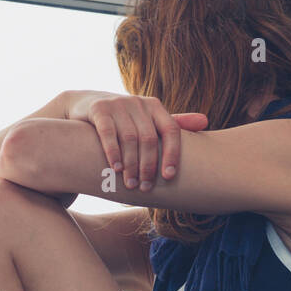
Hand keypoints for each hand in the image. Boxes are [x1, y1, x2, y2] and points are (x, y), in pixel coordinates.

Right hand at [61, 91, 207, 190]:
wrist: (84, 104)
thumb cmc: (122, 118)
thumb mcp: (147, 118)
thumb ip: (173, 122)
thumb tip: (206, 121)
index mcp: (154, 106)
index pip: (171, 130)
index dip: (172, 154)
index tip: (169, 177)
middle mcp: (138, 102)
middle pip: (149, 139)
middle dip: (148, 166)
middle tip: (145, 188)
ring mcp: (118, 104)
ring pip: (130, 139)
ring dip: (131, 165)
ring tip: (130, 185)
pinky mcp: (99, 109)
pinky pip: (108, 134)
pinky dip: (113, 153)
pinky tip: (116, 169)